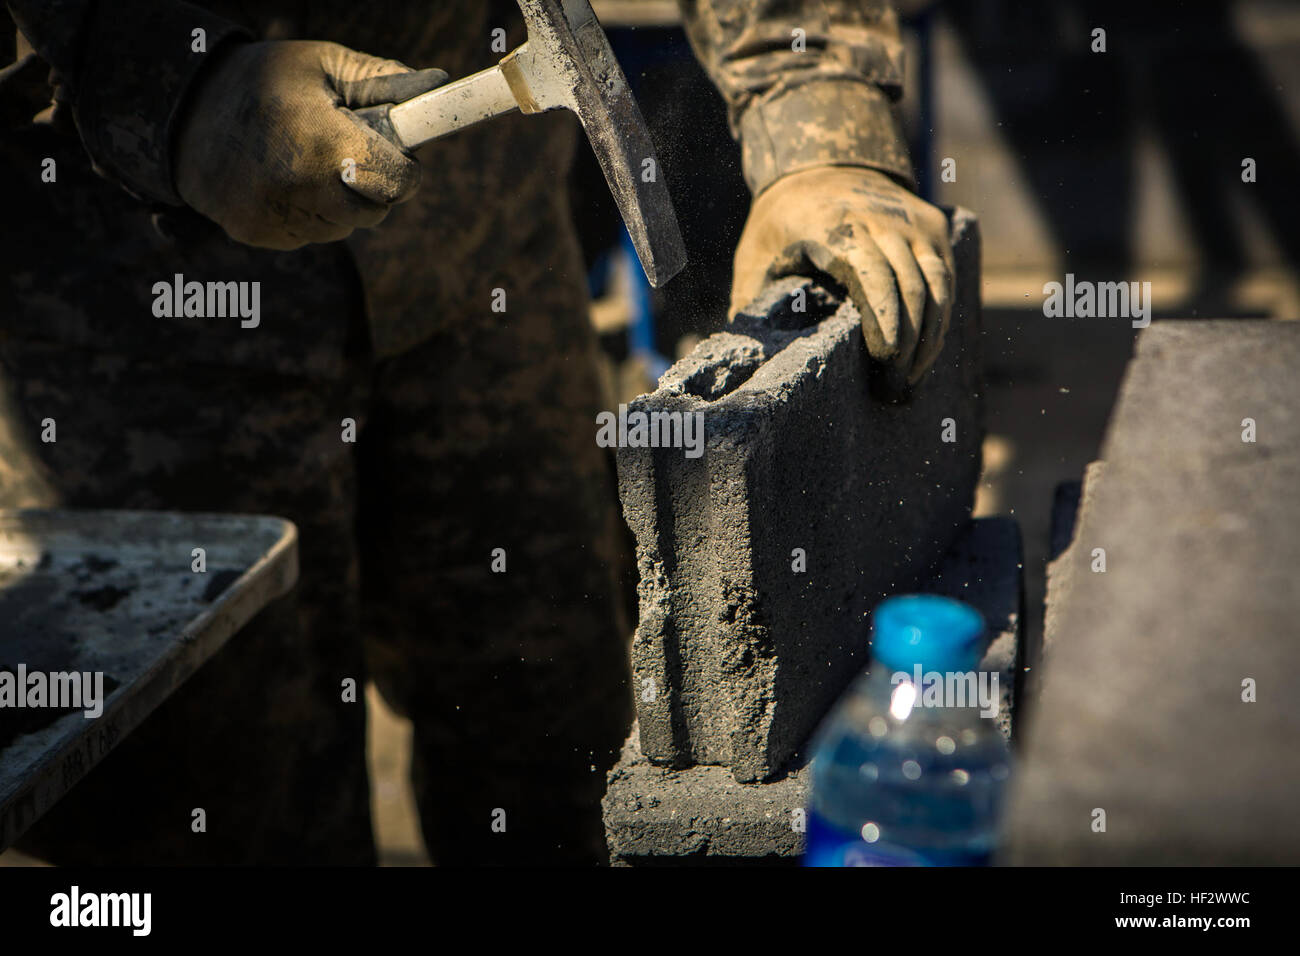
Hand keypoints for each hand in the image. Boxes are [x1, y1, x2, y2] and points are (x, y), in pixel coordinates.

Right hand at [175, 41, 447, 248]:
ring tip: (308, 160)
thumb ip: (382, 82)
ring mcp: (278, 217)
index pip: (395, 181)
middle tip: (349, 153)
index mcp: (321, 143)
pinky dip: (309, 212)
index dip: (405, 169)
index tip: (399, 155)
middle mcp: (299, 188)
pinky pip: (311, 233)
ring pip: (343, 226)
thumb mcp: (323, 65)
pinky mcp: (261, 234)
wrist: (183, 110)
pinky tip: (283, 179)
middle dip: (373, 185)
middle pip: (374, 211)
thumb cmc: (265, 81)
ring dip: (340, 200)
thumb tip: (436, 86)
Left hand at [731, 166, 953, 386]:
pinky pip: (944, 277)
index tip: (884, 362)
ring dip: (929, 337)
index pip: (870, 276)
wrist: (822, 164)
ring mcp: (910, 221)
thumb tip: (745, 358)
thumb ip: (750, 303)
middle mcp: (879, 219)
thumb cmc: (780, 223)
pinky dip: (940, 317)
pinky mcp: (931, 226)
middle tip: (892, 390)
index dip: (884, 321)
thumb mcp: (753, 256)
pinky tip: (926, 352)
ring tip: (909, 379)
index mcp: (831, 227)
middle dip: (906, 344)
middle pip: (908, 287)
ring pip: (935, 284)